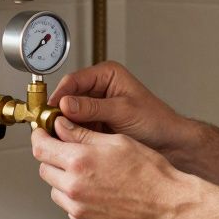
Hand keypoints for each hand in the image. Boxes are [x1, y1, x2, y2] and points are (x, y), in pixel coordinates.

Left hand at [32, 116, 197, 218]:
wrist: (168, 206)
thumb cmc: (150, 172)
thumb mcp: (117, 141)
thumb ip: (82, 133)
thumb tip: (61, 124)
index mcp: (79, 162)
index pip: (41, 148)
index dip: (40, 137)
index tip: (43, 134)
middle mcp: (74, 188)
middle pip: (44, 169)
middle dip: (54, 158)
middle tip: (71, 152)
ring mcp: (79, 210)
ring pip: (56, 190)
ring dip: (65, 180)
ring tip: (91, 175)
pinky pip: (71, 209)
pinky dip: (78, 200)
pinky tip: (99, 192)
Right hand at [48, 61, 182, 151]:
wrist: (170, 142)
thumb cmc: (156, 120)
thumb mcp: (123, 111)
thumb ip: (93, 107)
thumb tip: (65, 104)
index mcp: (107, 75)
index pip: (74, 80)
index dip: (59, 94)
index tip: (49, 108)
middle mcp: (99, 89)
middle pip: (68, 98)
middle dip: (59, 112)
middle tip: (49, 125)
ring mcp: (96, 108)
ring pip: (70, 115)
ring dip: (64, 125)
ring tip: (58, 136)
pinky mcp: (96, 124)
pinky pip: (77, 128)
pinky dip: (72, 135)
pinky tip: (70, 143)